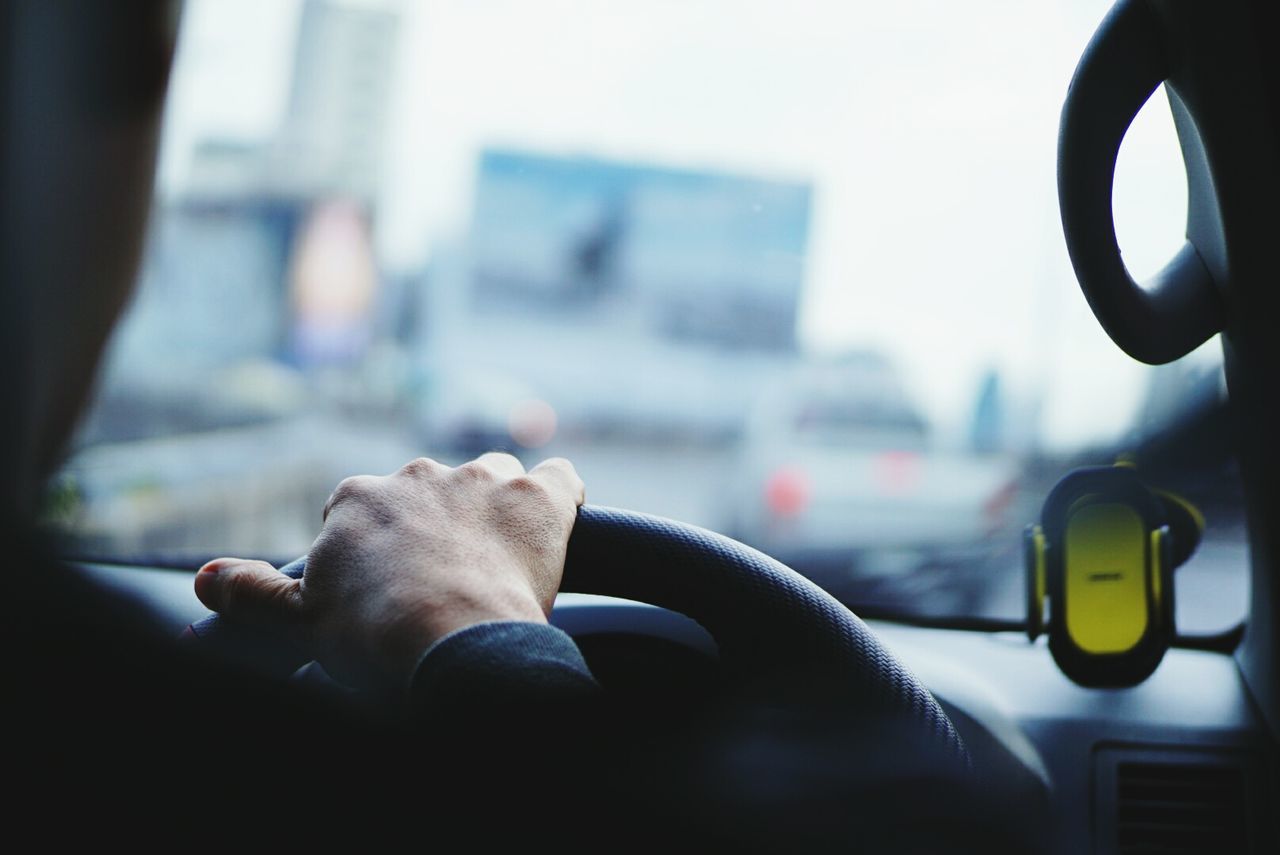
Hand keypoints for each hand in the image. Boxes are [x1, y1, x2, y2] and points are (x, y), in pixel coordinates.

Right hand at [193, 453, 585, 689]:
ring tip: (497, 564)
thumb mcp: (300, 621)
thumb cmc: (373, 637)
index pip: (365, 511)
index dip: (379, 550)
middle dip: (437, 529)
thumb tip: (204, 578)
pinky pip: (560, 478)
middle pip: (430, 493)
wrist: (452, 643)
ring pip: (493, 480)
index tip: (389, 587)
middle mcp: (419, 474)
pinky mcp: (541, 498)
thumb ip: (252, 592)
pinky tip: (557, 525)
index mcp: (357, 498)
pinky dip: (561, 498)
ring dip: (495, 511)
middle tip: (443, 585)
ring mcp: (484, 480)